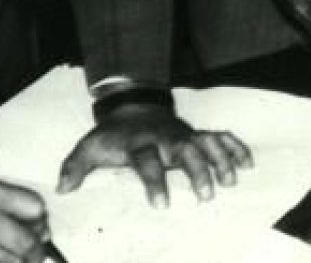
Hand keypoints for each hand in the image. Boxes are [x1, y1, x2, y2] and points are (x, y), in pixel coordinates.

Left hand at [58, 103, 252, 206]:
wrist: (133, 106)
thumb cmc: (113, 135)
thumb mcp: (90, 146)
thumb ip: (76, 166)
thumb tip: (63, 189)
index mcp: (139, 143)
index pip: (147, 161)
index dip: (154, 181)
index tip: (162, 204)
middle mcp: (165, 137)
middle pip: (184, 150)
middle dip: (197, 170)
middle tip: (206, 194)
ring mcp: (184, 134)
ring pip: (206, 142)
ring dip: (220, 159)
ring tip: (231, 181)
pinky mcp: (197, 134)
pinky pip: (220, 137)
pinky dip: (235, 148)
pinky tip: (248, 164)